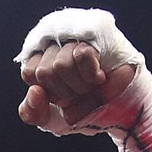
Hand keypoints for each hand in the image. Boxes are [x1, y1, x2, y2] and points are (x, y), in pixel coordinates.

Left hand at [16, 9, 143, 136]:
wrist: (122, 110)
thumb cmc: (87, 108)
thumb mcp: (53, 119)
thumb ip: (33, 113)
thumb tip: (34, 91)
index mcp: (41, 57)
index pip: (30, 72)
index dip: (50, 92)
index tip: (66, 96)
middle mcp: (57, 40)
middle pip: (44, 71)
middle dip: (66, 92)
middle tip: (83, 90)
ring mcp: (77, 34)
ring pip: (61, 65)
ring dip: (81, 85)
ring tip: (93, 83)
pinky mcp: (98, 32)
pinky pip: (81, 54)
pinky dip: (90, 75)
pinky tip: (99, 75)